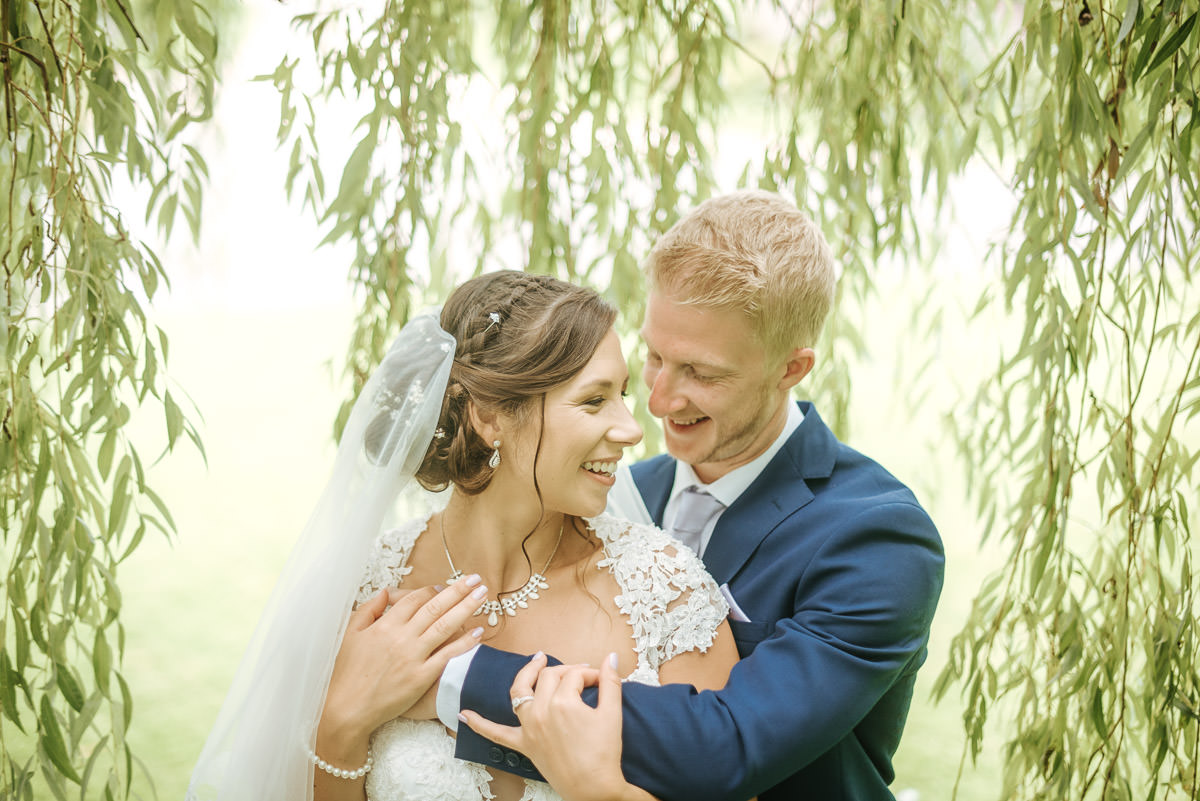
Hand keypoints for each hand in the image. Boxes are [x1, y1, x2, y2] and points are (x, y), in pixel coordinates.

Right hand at [318, 579, 485, 756]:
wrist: (348, 709)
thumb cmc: (347, 673)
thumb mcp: (350, 635)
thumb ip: (368, 609)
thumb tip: (385, 591)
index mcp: (384, 625)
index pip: (415, 599)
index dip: (432, 590)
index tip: (445, 586)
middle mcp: (401, 637)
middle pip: (435, 607)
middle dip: (458, 590)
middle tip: (475, 580)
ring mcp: (413, 657)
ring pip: (445, 625)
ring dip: (466, 607)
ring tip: (482, 595)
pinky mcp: (421, 677)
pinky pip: (447, 655)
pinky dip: (464, 643)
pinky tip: (478, 632)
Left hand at [460, 653, 654, 800]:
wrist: (594, 788)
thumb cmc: (603, 754)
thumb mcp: (612, 714)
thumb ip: (611, 682)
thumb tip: (610, 657)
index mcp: (563, 702)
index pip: (576, 675)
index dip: (591, 673)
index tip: (602, 679)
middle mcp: (541, 712)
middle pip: (549, 677)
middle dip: (567, 670)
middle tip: (583, 674)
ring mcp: (529, 728)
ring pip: (519, 692)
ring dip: (525, 674)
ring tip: (536, 662)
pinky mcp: (524, 745)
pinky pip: (496, 734)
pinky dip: (479, 724)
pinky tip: (464, 714)